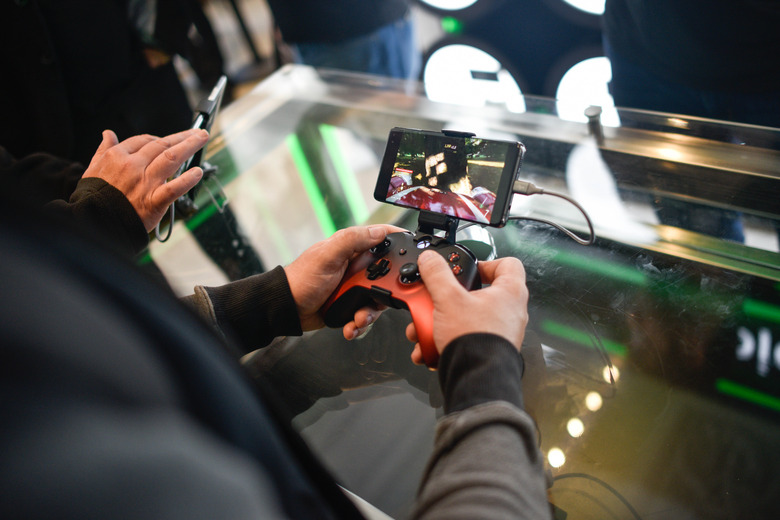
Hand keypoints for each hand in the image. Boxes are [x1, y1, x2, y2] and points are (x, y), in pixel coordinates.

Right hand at [82, 128, 209, 230]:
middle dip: (182, 136)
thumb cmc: (95, 197)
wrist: (95, 223)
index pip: (144, 140)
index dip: (160, 138)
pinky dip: (187, 180)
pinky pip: (174, 188)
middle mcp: (132, 166)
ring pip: (171, 158)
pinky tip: (198, 172)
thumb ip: (103, 150)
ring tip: (202, 138)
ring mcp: (144, 183)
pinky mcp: (154, 201)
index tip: (171, 139)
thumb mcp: (93, 169)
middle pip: (161, 145)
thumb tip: (107, 134)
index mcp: (117, 156)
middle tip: (198, 132)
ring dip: (189, 146)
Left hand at [284, 225, 401, 336]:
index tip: (412, 254)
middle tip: (375, 300)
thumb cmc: (301, 279)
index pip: (383, 240)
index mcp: (352, 249)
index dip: (399, 244)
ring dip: (370, 313)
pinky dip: (359, 324)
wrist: (287, 309)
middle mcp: (357, 267)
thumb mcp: (327, 255)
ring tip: (358, 319)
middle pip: (387, 275)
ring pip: (378, 299)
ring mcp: (354, 287)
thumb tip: (379, 231)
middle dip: (384, 292)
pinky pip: (365, 314)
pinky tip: (350, 327)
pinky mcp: (350, 305)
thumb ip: (352, 240)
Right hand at [406, 252, 528, 364]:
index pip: (507, 264)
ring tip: (424, 329)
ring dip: (442, 322)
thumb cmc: (475, 340)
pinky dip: (446, 340)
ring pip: (467, 319)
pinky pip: (466, 338)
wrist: (477, 379)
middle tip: (436, 300)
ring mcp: (501, 332)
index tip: (468, 270)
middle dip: (449, 299)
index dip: (487, 262)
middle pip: (478, 294)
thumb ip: (437, 274)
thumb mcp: (448, 299)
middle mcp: (510, 312)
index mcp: (510, 292)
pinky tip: (429, 347)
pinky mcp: (490, 349)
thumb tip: (430, 259)